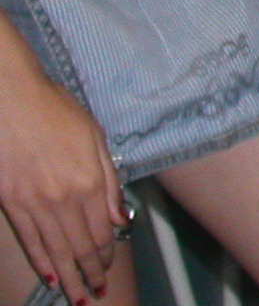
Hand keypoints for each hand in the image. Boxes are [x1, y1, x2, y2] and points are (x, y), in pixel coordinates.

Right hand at [0, 57, 126, 305]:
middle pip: (79, 247)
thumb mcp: (95, 139)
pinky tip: (49, 277)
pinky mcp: (10, 203)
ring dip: (67, 276)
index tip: (108, 270)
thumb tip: (119, 219)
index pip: (101, 232)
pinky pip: (28, 240)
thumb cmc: (58, 112)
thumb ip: (109, 182)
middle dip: (88, 274)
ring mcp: (34, 203)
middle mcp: (63, 198)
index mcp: (89, 181)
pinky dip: (40, 261)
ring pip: (54, 251)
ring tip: (76, 297)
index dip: (105, 256)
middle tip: (95, 293)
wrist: (13, 101)